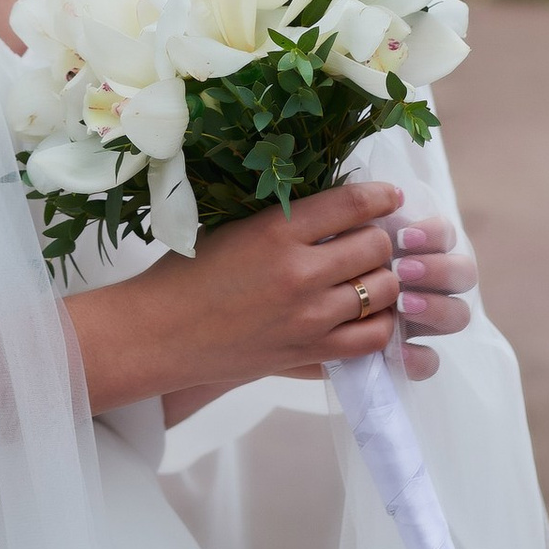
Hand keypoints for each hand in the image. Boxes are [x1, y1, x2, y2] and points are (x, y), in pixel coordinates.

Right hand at [67, 185, 478, 425]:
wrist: (159, 333)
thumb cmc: (188, 273)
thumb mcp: (236, 226)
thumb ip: (287, 218)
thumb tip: (342, 206)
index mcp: (276, 231)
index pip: (353, 203)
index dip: (380, 196)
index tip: (388, 196)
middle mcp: (300, 273)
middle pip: (376, 246)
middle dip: (380, 239)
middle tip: (370, 239)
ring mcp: (309, 318)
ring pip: (383, 290)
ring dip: (382, 279)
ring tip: (369, 276)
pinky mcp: (310, 353)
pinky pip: (373, 337)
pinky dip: (381, 322)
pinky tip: (368, 313)